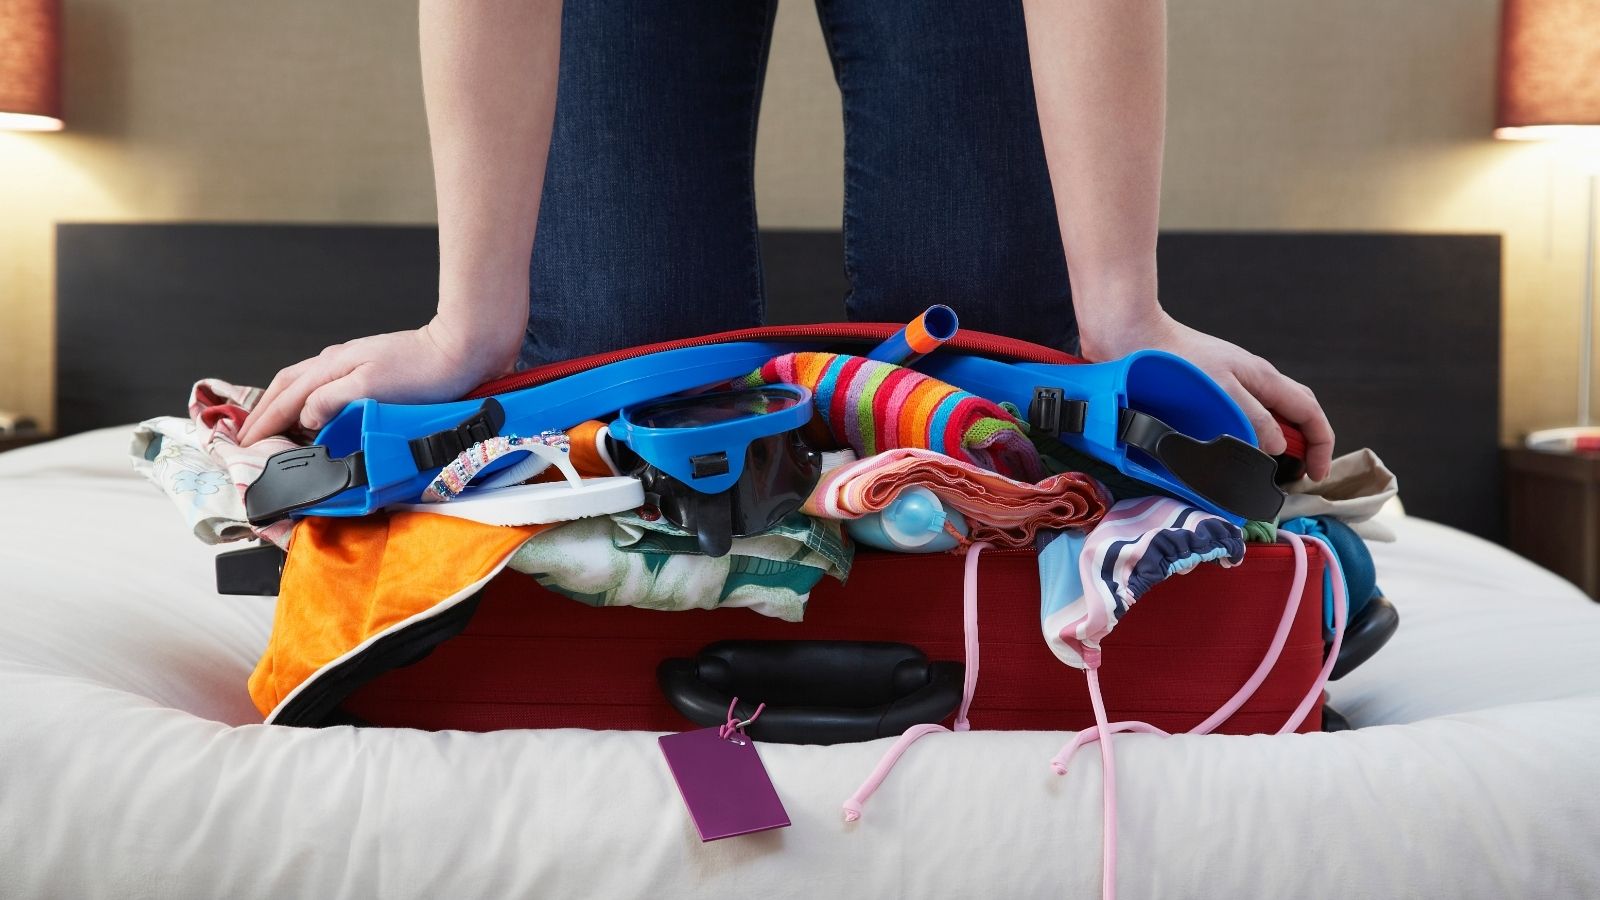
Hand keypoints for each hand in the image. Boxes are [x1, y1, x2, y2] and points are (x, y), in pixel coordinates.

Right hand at [237, 317, 518, 445]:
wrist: (462, 349)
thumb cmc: (424, 370)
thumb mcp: (372, 387)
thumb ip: (332, 400)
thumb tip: (302, 415)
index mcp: (332, 367)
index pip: (286, 400)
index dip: (263, 425)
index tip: (245, 446)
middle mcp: (336, 362)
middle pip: (286, 386)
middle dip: (264, 412)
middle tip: (247, 437)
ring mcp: (352, 362)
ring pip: (303, 383)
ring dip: (282, 403)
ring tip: (271, 425)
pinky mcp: (369, 368)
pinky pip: (324, 384)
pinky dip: (308, 399)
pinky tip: (314, 409)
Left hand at [1079, 308, 1334, 481]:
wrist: (1135, 334)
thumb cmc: (1176, 358)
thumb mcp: (1222, 391)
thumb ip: (1253, 419)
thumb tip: (1279, 446)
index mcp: (1264, 378)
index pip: (1309, 412)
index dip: (1321, 444)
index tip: (1316, 475)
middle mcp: (1254, 380)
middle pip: (1294, 414)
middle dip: (1303, 446)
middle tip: (1294, 477)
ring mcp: (1233, 384)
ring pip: (1267, 417)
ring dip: (1272, 444)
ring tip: (1264, 472)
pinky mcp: (1211, 390)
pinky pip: (1240, 417)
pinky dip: (1245, 438)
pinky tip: (1231, 452)